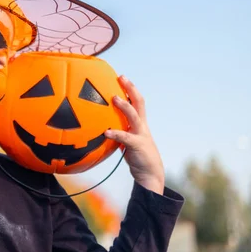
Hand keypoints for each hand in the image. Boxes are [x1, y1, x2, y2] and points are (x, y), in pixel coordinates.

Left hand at [104, 76, 164, 193]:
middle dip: (130, 88)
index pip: (136, 102)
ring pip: (134, 116)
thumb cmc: (136, 158)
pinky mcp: (138, 146)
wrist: (150, 175)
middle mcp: (142, 126)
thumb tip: (100, 127)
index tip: (121, 77)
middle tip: (121, 76)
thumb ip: (118, 132)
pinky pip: (126, 138)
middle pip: (139, 102)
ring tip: (114, 98)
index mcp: (140, 124)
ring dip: (124, 106)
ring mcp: (141, 135)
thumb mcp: (126, 142)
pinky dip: (116, 133)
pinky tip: (106, 132)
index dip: (130, 89)